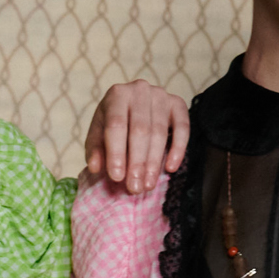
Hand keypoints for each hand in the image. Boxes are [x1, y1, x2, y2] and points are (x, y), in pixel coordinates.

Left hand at [81, 79, 190, 194]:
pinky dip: (178, 149)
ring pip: (159, 132)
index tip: (117, 177)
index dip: (116, 153)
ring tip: (148, 184)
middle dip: (137, 162)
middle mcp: (139, 90)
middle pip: (140, 130)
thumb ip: (95, 150)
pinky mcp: (177, 103)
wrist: (134, 105)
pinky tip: (170, 168)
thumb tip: (95, 168)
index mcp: (116, 95)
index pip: (116, 125)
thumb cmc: (114, 123)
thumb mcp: (98, 134)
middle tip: (135, 187)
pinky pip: (182, 127)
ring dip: (154, 162)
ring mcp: (161, 95)